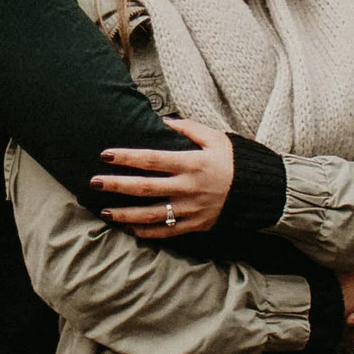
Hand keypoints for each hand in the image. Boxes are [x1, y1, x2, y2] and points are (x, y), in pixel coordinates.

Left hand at [94, 117, 233, 236]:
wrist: (259, 190)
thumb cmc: (234, 159)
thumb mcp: (214, 137)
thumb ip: (187, 128)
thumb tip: (162, 121)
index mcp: (191, 163)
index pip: (151, 160)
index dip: (127, 157)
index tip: (106, 155)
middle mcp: (188, 188)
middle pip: (145, 188)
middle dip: (116, 185)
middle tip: (94, 182)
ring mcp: (191, 209)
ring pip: (152, 215)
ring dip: (126, 214)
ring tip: (104, 212)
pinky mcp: (196, 225)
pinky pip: (167, 231)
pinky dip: (147, 232)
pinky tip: (130, 229)